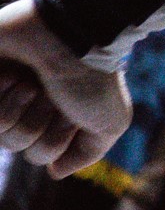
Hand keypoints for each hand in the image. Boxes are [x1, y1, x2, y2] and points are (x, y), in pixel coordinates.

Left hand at [0, 0, 129, 177]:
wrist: (71, 38)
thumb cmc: (93, 78)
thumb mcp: (110, 123)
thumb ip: (88, 153)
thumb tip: (55, 171)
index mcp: (57, 114)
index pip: (41, 156)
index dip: (57, 140)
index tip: (72, 113)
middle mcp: (30, 104)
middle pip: (18, 146)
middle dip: (37, 124)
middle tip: (53, 96)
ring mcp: (5, 92)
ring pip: (1, 133)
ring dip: (19, 109)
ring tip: (33, 83)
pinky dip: (4, 98)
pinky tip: (14, 76)